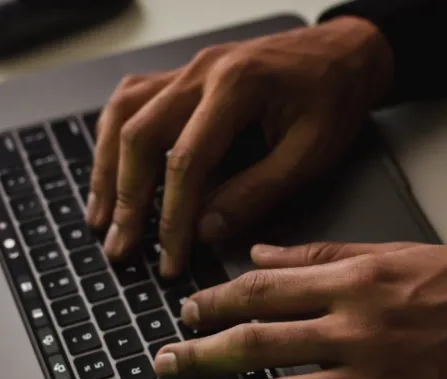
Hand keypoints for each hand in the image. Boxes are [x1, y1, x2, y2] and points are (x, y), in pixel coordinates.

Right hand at [87, 17, 393, 276]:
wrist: (344, 53)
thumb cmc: (334, 96)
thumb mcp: (311, 153)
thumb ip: (258, 192)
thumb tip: (206, 230)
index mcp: (237, 86)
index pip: (186, 160)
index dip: (173, 217)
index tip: (169, 257)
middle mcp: (201, 72)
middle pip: (139, 135)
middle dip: (127, 199)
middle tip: (121, 247)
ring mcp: (187, 70)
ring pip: (123, 115)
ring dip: (106, 169)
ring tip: (101, 218)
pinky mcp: (183, 77)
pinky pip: (132, 102)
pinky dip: (114, 138)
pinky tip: (109, 169)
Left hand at [152, 242, 446, 378]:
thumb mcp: (400, 251)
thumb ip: (324, 253)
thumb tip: (263, 254)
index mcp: (358, 282)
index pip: (264, 290)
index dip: (213, 302)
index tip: (187, 312)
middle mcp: (362, 331)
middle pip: (259, 345)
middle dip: (202, 355)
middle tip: (168, 363)